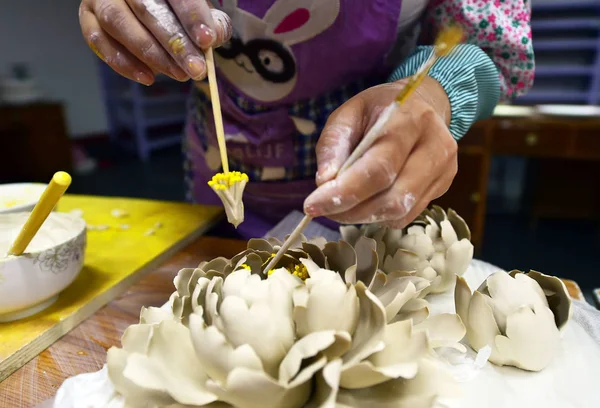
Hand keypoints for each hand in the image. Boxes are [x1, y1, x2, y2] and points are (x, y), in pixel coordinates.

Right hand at [79, 0, 231, 84]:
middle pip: (146, 9)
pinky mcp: (87, 16)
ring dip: (150, 54)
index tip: (207, 41)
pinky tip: (148, 77)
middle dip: (174, 43)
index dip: (192, 16)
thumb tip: (214, 37)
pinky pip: (98, 40)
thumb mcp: (198, 10)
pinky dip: (123, 62)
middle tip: (196, 69)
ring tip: (178, 74)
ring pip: (118, 22)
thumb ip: (211, 22)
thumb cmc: (177, 9)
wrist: (144, 3)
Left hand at [304, 77, 457, 228]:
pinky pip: (408, 215)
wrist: (422, 103)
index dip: (345, 193)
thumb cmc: (379, 110)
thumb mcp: (347, 114)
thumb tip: (324, 182)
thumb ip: (333, 145)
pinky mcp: (445, 186)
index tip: (312, 206)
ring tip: (345, 205)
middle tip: (326, 209)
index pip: (378, 168)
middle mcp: (435, 146)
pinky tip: (370, 201)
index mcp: (410, 119)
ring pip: (401, 212)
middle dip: (352, 211)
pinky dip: (381, 216)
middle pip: (392, 198)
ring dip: (365, 217)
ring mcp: (445, 169)